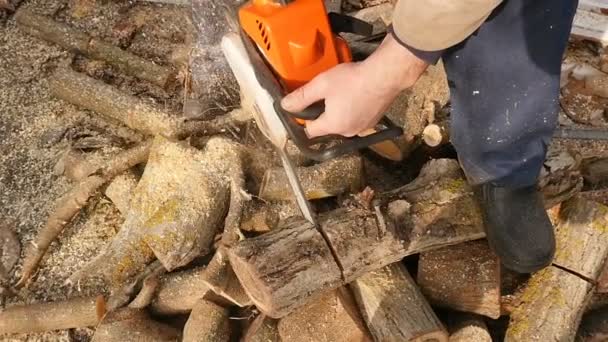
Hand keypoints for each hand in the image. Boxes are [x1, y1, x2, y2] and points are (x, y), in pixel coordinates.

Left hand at [281, 34, 429, 137]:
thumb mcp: (321, 84)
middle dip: (322, 114)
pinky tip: (354, 96)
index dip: (304, 119)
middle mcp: (347, 132)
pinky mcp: (373, 122)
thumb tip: (285, 105)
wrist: (384, 76)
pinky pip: (355, 119)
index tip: (304, 106)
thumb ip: (302, 96)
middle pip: (326, 127)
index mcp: (332, 126)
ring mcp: (362, 128)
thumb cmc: (352, 79)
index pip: (310, 131)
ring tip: (340, 93)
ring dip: (338, 112)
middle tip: (324, 94)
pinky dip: (352, 111)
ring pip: (342, 123)